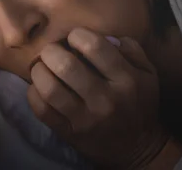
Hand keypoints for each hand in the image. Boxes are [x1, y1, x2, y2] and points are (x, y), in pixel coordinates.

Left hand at [27, 28, 178, 169]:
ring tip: (42, 67)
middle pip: (66, 65)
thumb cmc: (138, 102)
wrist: (137, 147)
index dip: (77, 35)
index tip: (74, 38)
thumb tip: (107, 36)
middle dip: (51, 51)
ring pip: (50, 88)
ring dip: (39, 71)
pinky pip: (42, 110)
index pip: (94, 46)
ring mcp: (86, 119)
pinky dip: (34, 94)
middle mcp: (106, 99)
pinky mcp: (70, 133)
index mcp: (127, 79)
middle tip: (52, 51)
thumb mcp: (147, 73)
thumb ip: (131, 48)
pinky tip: (39, 87)